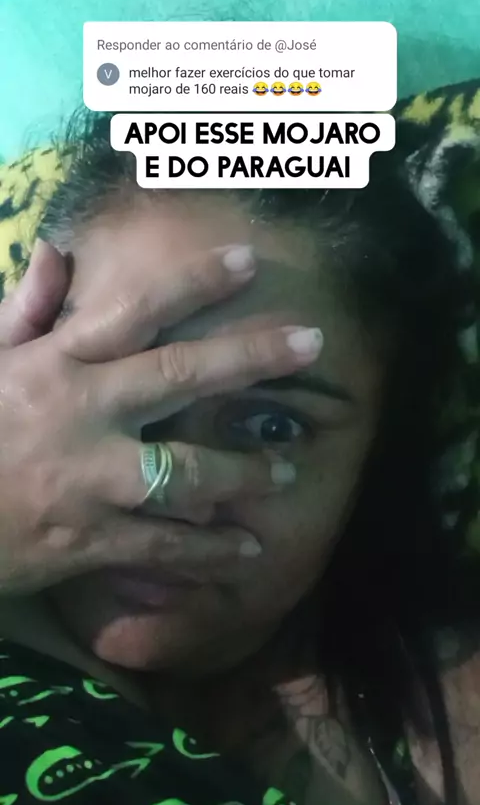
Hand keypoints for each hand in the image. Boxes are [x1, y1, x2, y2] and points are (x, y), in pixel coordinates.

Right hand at [0, 239, 321, 593]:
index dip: (195, 281)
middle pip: (180, 376)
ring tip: (284, 472)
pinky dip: (209, 551)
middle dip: (251, 357)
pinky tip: (247, 551)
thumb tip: (57, 253)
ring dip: (243, 472)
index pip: (136, 310)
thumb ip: (21, 309)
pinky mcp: (89, 538)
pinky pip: (163, 545)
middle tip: (313, 344)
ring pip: (185, 471)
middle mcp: (83, 411)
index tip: (249, 261)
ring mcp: (89, 478)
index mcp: (57, 362)